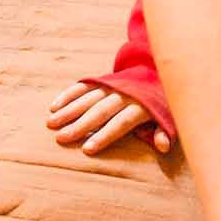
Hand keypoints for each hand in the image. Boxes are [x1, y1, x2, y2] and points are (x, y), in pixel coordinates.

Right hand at [47, 81, 170, 155]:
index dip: (104, 135)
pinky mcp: (102, 80)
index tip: (87, 149)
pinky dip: (69, 95)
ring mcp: (111, 85)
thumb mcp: (168, 118)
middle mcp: (124, 94)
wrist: (157, 72)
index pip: (120, 123)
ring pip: (88, 97)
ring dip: (69, 110)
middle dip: (80, 125)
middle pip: (100, 111)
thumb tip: (163, 147)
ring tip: (52, 123)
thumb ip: (164, 132)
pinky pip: (83, 86)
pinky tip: (54, 106)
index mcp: (141, 107)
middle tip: (61, 138)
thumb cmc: (161, 104)